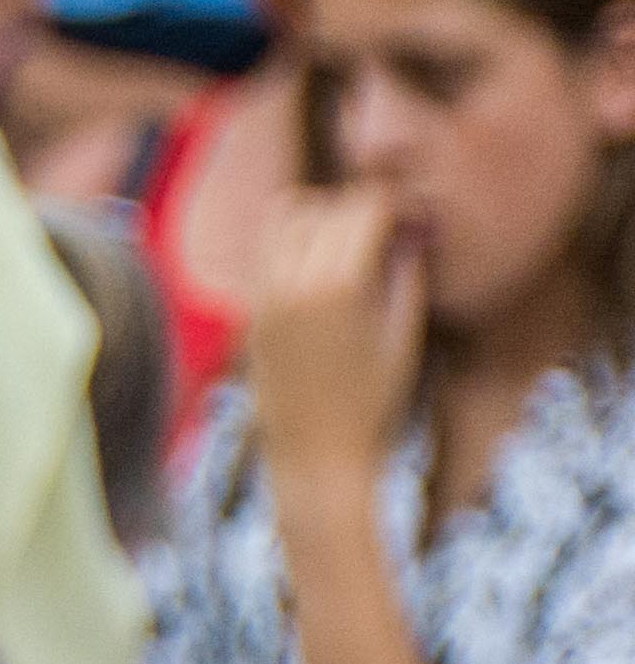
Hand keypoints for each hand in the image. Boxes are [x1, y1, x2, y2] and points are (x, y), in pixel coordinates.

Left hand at [248, 184, 426, 490]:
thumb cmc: (374, 402)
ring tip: (350, 242)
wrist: (315, 457)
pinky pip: (266, 251)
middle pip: (327, 206)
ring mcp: (265, 297)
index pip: (365, 208)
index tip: (413, 219)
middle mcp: (295, 283)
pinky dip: (292, 242)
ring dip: (320, 217)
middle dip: (360, 210)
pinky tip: (321, 264)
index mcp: (341, 285)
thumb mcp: (404, 335)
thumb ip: (407, 273)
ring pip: (286, 218)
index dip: (396, 206)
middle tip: (388, 231)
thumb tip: (411, 227)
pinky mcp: (250, 313)